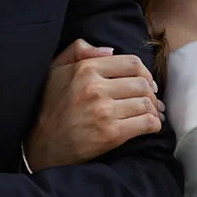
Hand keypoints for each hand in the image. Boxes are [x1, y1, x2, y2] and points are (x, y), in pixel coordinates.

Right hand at [24, 39, 162, 170]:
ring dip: (154, 109)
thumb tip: (110, 51)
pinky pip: (146, 123)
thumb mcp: (55, 70)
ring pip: (147, 103)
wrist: (42, 146)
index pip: (131, 63)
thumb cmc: (49, 107)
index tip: (146, 82)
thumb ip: (78, 50)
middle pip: (142, 83)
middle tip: (152, 100)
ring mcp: (104, 111)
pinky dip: (154, 124)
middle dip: (151, 92)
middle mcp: (96, 87)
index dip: (145, 72)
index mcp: (86, 69)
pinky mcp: (111, 133)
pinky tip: (151, 126)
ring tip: (153, 113)